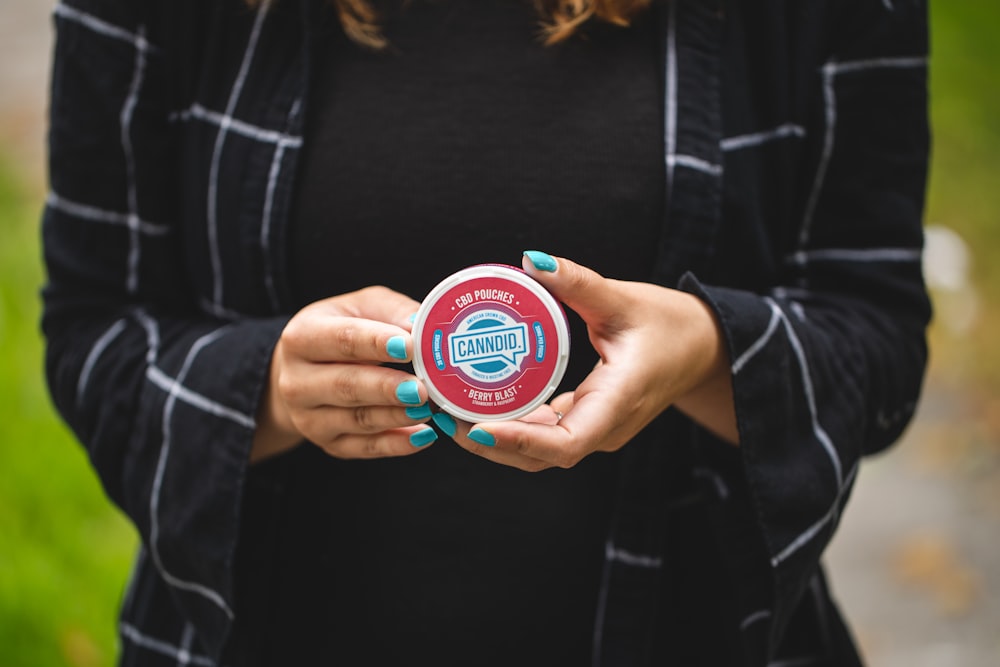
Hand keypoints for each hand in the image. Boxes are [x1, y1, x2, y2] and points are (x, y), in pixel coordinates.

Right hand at [252, 286, 436, 462]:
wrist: (303, 372)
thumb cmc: (341, 331)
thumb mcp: (361, 308)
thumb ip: (392, 312)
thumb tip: (421, 326)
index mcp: (302, 337)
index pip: (342, 339)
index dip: (376, 342)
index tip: (408, 345)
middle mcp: (297, 381)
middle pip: (346, 386)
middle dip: (386, 388)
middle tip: (421, 388)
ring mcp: (309, 417)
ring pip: (357, 420)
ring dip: (396, 416)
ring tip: (427, 409)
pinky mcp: (328, 443)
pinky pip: (365, 448)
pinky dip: (396, 443)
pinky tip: (423, 435)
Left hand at [449, 252, 736, 471]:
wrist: (703, 349)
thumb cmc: (670, 325)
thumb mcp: (623, 298)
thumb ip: (578, 281)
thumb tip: (532, 259)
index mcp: (617, 403)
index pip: (565, 444)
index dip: (519, 441)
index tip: (478, 429)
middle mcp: (604, 428)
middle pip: (539, 456)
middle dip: (488, 442)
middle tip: (441, 411)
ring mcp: (595, 430)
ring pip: (538, 451)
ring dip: (493, 438)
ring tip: (447, 409)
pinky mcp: (587, 422)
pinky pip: (544, 434)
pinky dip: (510, 425)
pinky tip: (477, 403)